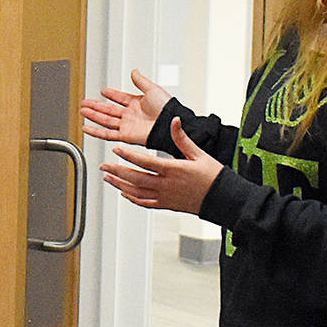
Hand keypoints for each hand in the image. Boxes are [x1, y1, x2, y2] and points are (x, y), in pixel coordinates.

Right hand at [81, 67, 172, 146]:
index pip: (120, 98)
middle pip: (108, 109)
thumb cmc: (166, 108)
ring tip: (82, 110)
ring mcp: (127, 125)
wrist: (169, 124)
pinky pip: (107, 134)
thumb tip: (134, 71)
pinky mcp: (125, 135)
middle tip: (84, 102)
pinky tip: (86, 127)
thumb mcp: (152, 89)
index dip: (112, 94)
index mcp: (138, 104)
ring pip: (105, 120)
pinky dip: (95, 131)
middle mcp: (131, 115)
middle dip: (96, 105)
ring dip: (93, 115)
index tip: (104, 91)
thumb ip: (141, 81)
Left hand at [101, 116, 222, 215]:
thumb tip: (174, 120)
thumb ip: (182, 137)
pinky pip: (145, 203)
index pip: (144, 161)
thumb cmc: (213, 177)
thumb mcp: (199, 153)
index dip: (127, 155)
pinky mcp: (166, 206)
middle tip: (103, 165)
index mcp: (173, 169)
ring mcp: (164, 197)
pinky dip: (132, 198)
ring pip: (136, 191)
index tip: (115, 149)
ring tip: (108, 178)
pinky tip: (124, 192)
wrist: (223, 200)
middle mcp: (166, 184)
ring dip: (119, 184)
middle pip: (135, 177)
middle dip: (117, 170)